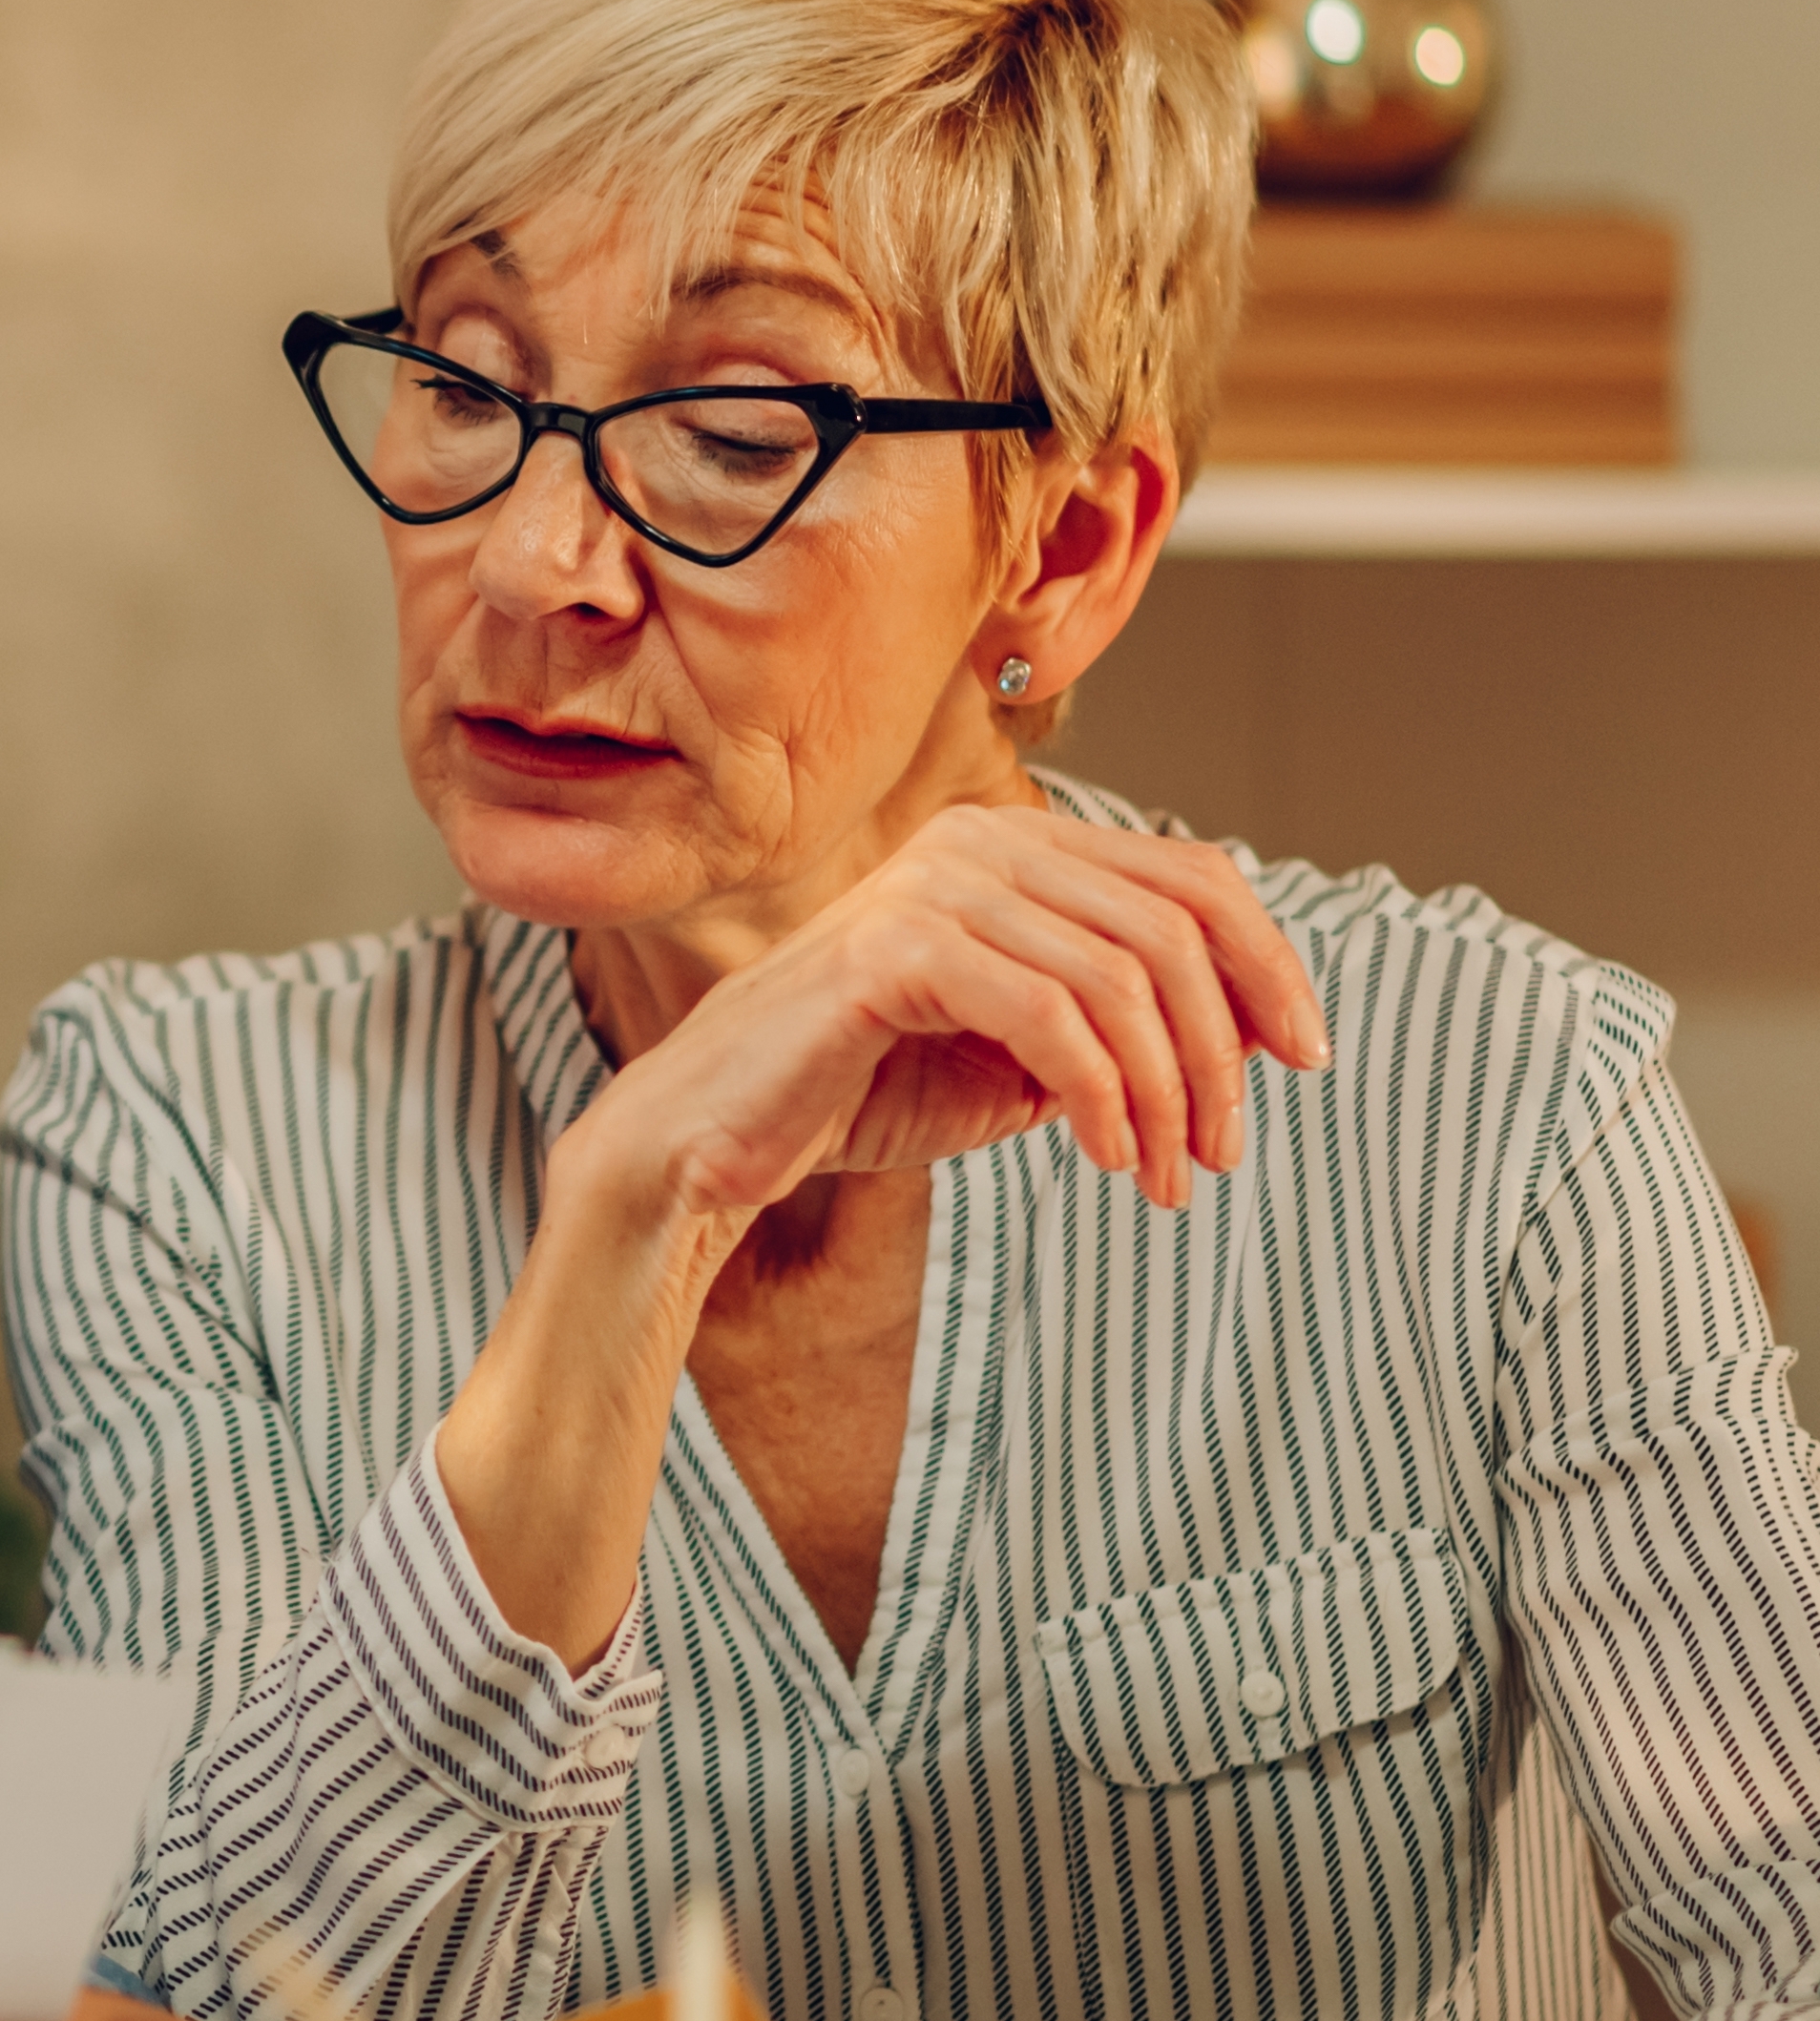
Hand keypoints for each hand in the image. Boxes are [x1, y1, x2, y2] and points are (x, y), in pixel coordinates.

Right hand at [593, 803, 1330, 1230]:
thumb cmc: (861, 1093)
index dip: (1270, 964)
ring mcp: (933, 885)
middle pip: (1175, 926)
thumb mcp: (1023, 1056)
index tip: (1305, 1060)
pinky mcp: (895, 949)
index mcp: (1012, 845)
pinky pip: (1052, 1019)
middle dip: (1224, 1050)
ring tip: (1168, 1179)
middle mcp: (978, 841)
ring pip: (1124, 978)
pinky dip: (1103, 1099)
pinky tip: (1107, 1160)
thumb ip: (1119, 1026)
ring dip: (1169, 1093)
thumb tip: (1259, 1036)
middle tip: (1226, 1151)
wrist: (715, 1139)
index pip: (1191, 877)